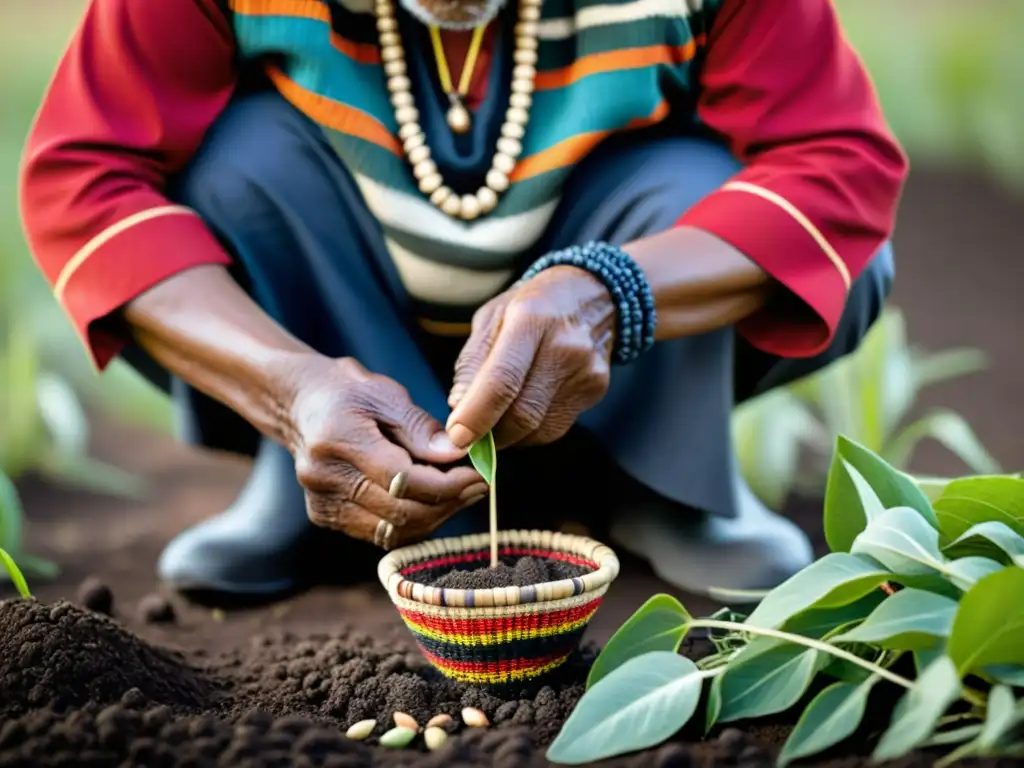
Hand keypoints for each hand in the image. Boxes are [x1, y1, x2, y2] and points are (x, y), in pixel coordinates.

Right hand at [283, 354, 487, 547]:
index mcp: (338, 440)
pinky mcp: (325, 517)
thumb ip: (420, 428)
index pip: (402, 479)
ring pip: (393, 531)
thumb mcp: (385, 394)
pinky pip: (380, 533)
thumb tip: (456, 455)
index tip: (478, 475)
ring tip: (459, 494)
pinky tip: (432, 502)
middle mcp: (324, 478)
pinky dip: (412, 522)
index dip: (448, 484)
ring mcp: (321, 503)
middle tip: (477, 486)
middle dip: (448, 502)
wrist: (298, 405)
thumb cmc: (346, 392)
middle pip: (400, 511)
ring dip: (434, 517)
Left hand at [446, 265, 615, 449]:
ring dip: (509, 436)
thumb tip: (459, 408)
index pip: (502, 381)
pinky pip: (555, 428)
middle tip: (469, 434)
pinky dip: (531, 431)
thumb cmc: (532, 304)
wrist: (593, 293)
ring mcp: (586, 372)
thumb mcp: (492, 316)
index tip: (456, 437)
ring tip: (496, 418)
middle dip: (489, 434)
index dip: (476, 416)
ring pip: (539, 430)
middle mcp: (564, 347)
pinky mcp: (596, 391)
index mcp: (532, 319)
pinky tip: (523, 410)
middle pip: (523, 414)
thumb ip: (473, 363)